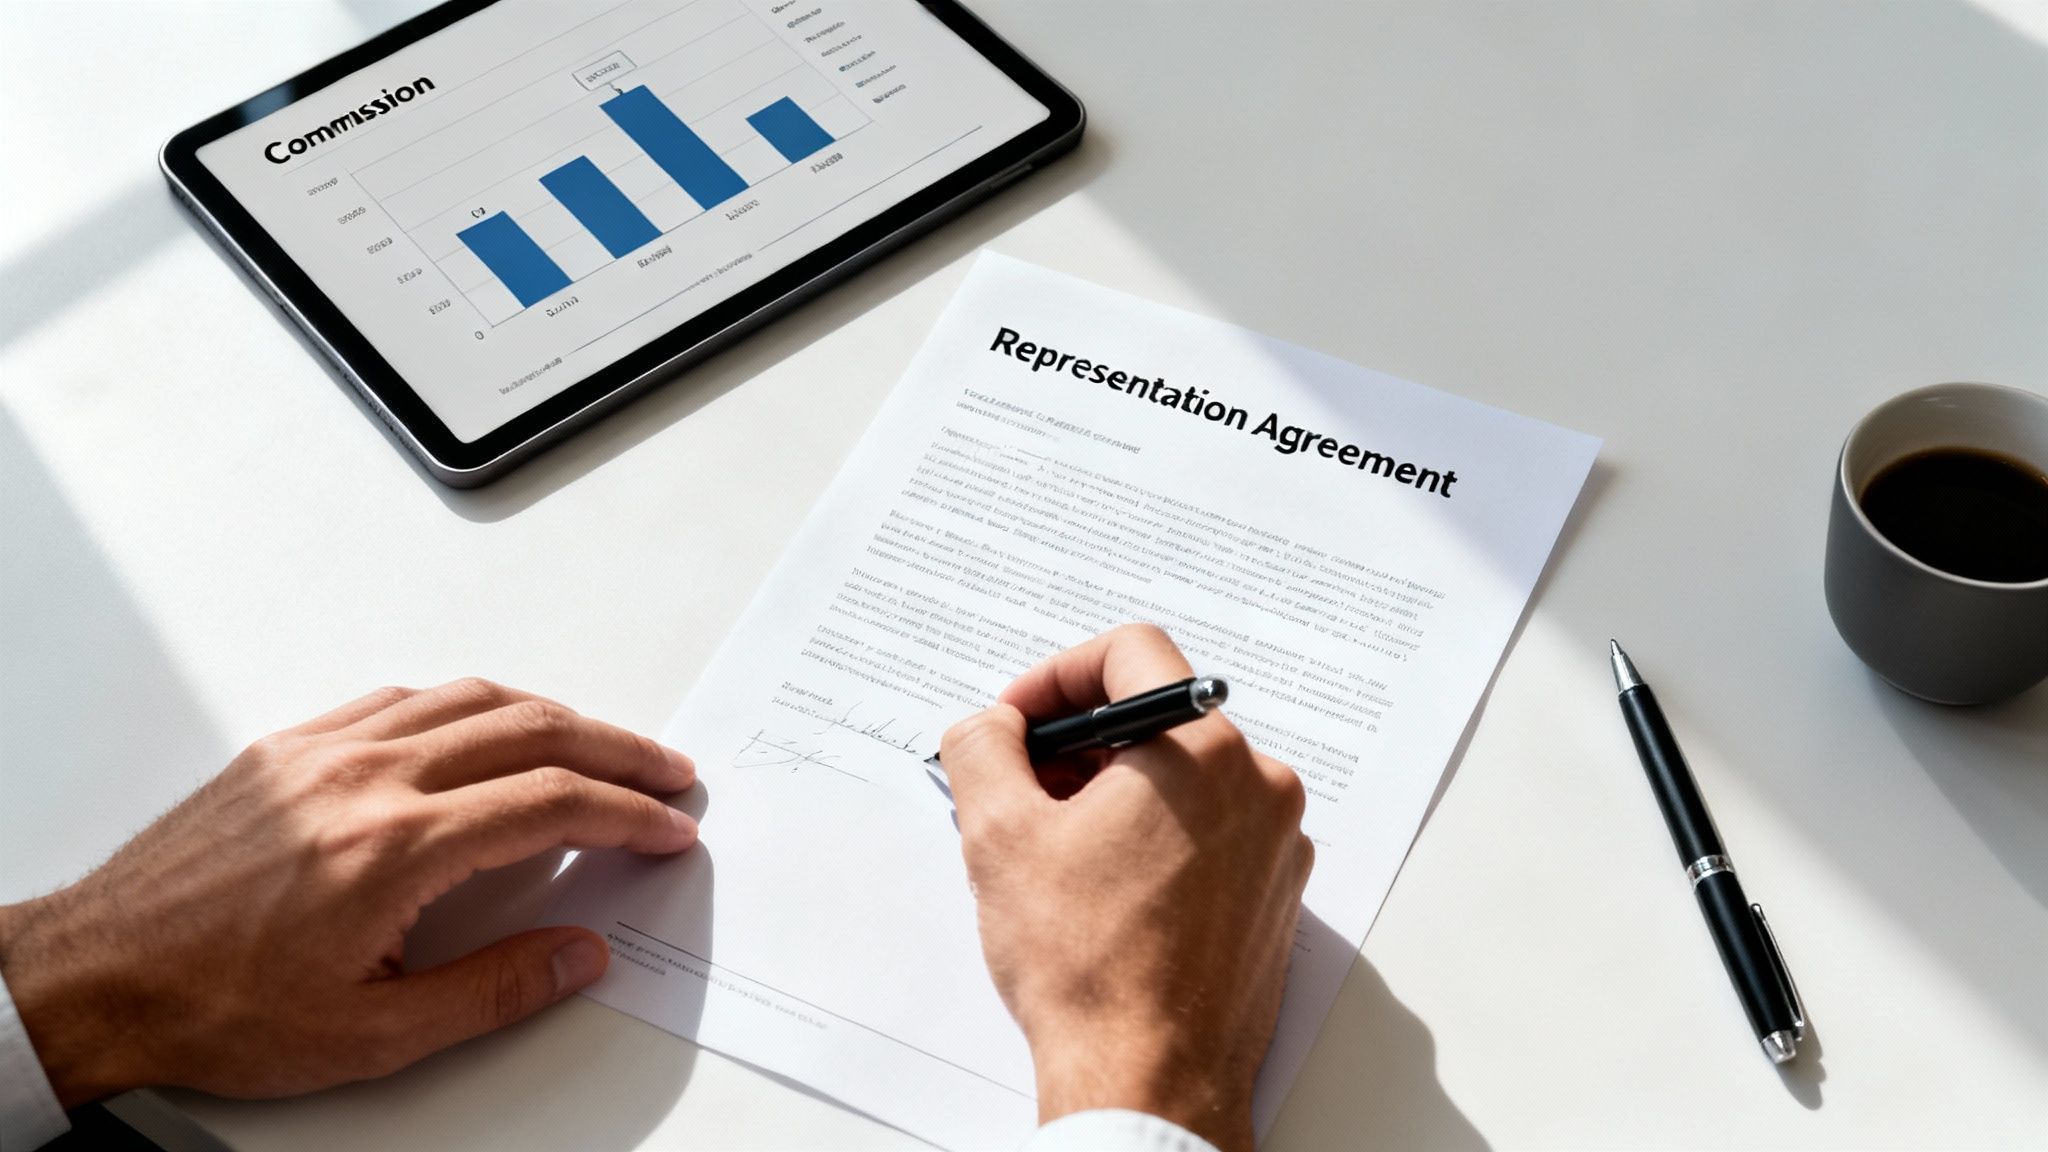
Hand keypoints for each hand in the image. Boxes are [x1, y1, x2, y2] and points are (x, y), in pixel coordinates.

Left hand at [0, 679, 695, 1106]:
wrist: (96, 978)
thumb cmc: (214, 1009)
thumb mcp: (370, 1037)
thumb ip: (493, 991)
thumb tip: (580, 954)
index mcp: (393, 848)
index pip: (549, 803)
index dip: (626, 813)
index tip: (666, 827)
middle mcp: (364, 780)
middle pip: (527, 729)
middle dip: (615, 749)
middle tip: (664, 773)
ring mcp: (323, 753)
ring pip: (469, 699)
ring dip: (552, 714)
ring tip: (597, 744)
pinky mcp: (288, 749)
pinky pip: (401, 699)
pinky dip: (468, 705)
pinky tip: (485, 728)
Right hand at [941, 625, 1312, 1151]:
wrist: (1148, 1081)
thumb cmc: (1088, 969)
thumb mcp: (1000, 837)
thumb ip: (984, 748)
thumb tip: (990, 726)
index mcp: (1203, 752)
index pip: (1132, 655)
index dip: (1057, 675)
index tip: (1019, 719)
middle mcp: (1258, 786)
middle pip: (1158, 718)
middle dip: (1080, 744)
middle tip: (1021, 788)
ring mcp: (1276, 844)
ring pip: (1185, 777)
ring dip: (1115, 791)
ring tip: (1055, 847)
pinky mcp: (1274, 895)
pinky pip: (1211, 830)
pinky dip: (1155, 836)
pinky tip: (1102, 887)